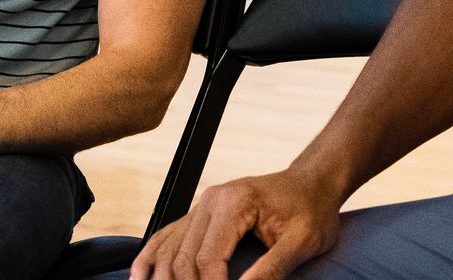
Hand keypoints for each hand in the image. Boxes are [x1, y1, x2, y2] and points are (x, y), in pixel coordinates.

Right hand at [133, 168, 343, 279]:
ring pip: (170, 246)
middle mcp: (211, 200)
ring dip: (160, 277)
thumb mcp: (302, 242)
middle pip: (183, 255)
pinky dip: (153, 256)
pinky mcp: (202, 213)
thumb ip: (272, 269)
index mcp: (234, 203)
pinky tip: (140, 276)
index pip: (208, 257)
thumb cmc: (311, 210)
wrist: (313, 183)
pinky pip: (169, 235)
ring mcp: (203, 205)